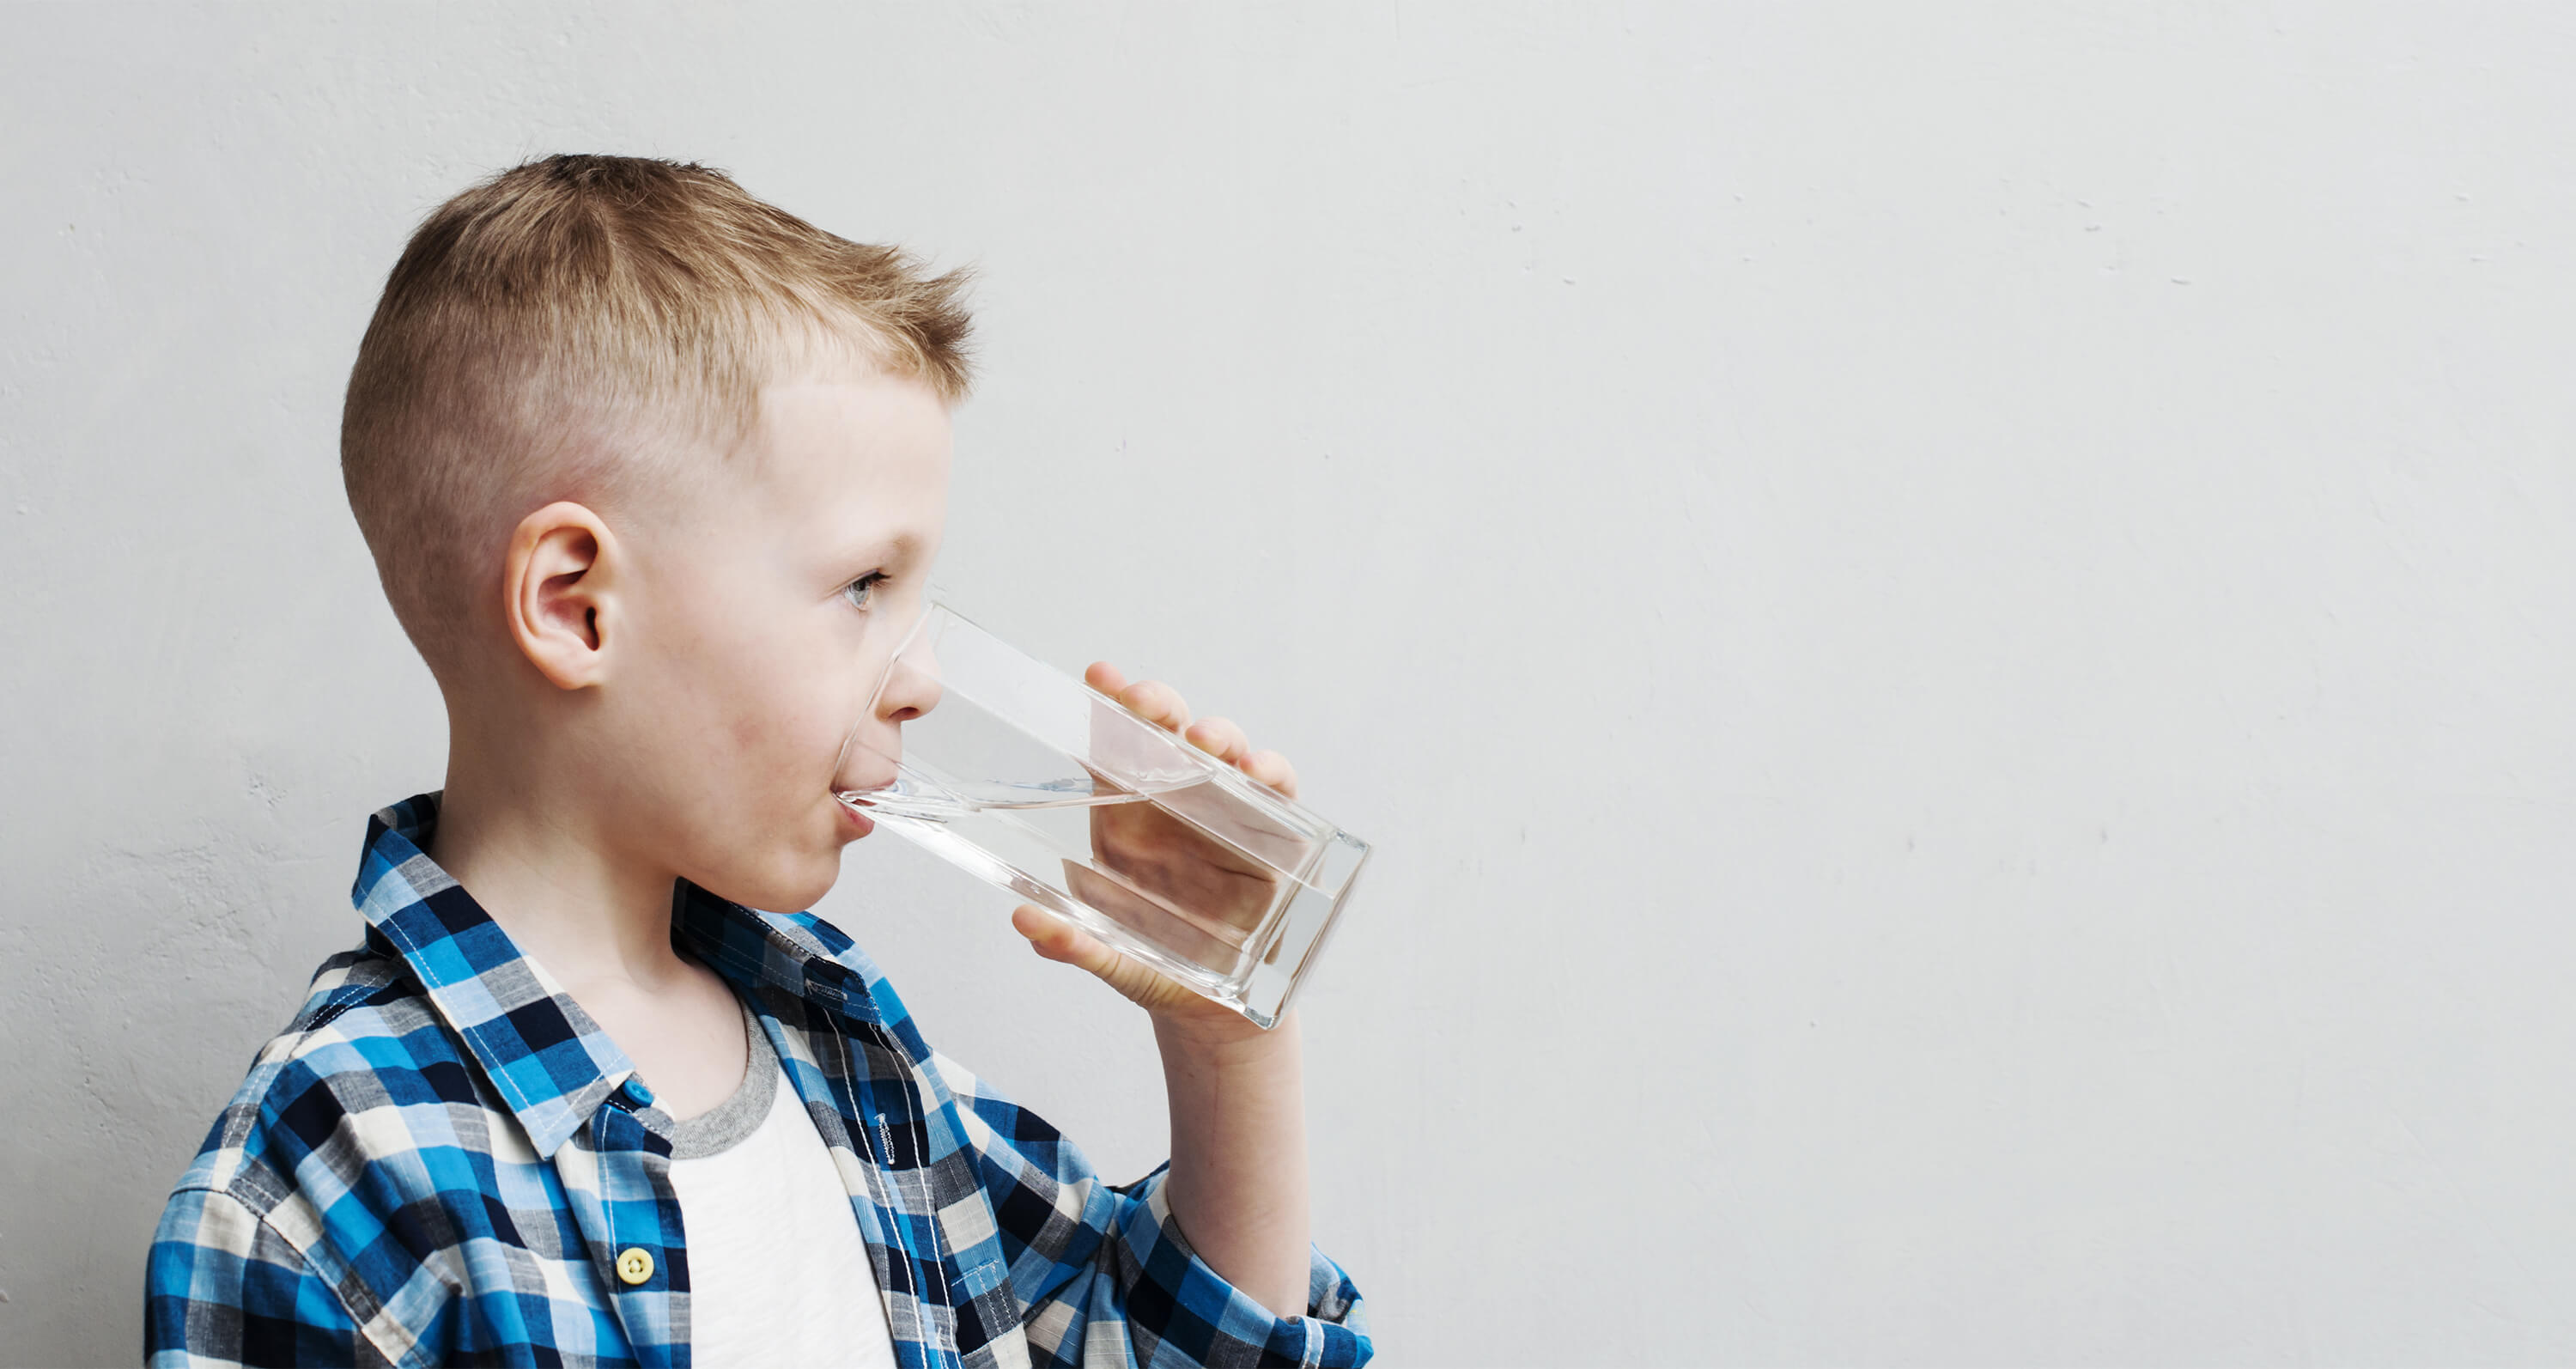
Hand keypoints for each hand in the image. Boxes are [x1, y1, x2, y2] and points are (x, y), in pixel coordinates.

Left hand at [1008, 661, 1299, 1040]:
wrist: (1209, 1008)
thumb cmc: (1151, 965)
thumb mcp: (1106, 955)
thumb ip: (1068, 942)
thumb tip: (1024, 923)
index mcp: (1124, 817)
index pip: (1113, 747)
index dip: (1109, 705)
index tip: (1101, 676)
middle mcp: (1173, 804)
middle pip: (1167, 733)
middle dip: (1159, 707)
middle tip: (1148, 703)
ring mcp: (1223, 814)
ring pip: (1223, 751)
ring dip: (1217, 735)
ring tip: (1206, 743)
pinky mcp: (1271, 835)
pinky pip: (1276, 790)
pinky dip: (1271, 772)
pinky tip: (1259, 771)